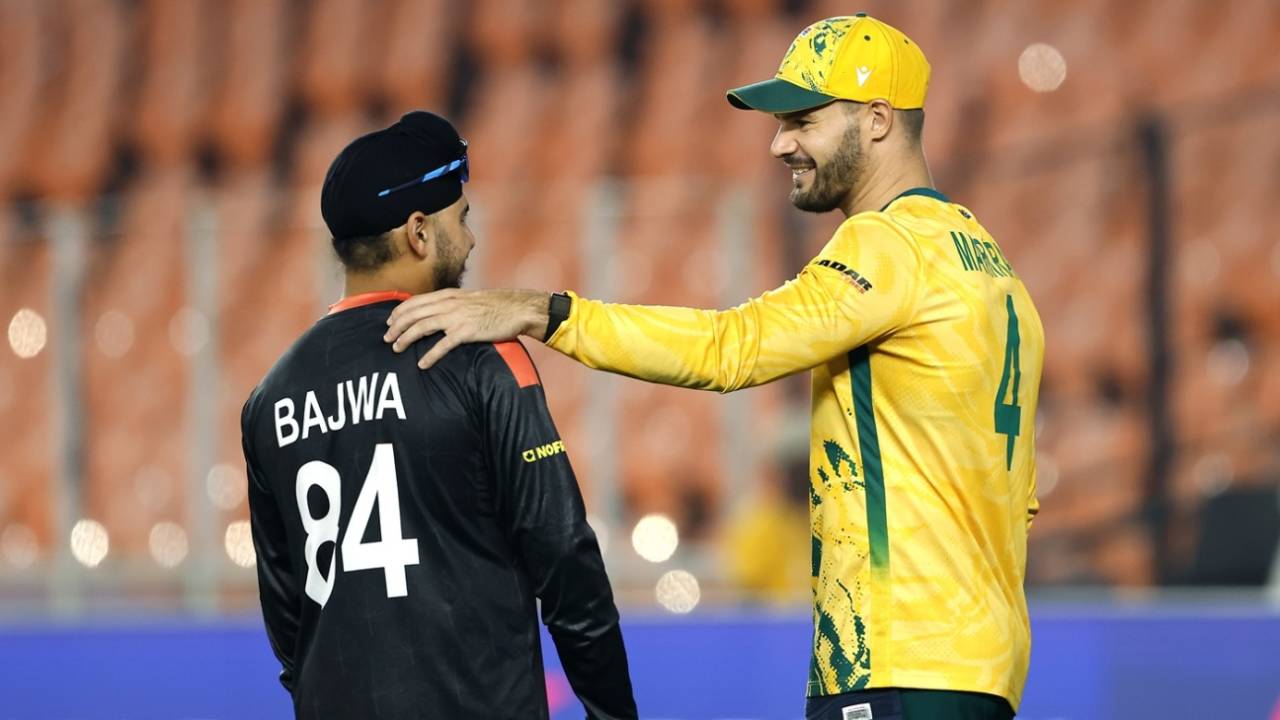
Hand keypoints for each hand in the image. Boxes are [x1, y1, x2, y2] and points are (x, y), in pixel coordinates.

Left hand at [384, 288, 551, 368]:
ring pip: (422, 327)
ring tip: (397, 349)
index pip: (415, 301)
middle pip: (413, 314)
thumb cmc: (496, 305)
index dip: (399, 312)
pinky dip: (430, 356)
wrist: (518, 308)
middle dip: (396, 327)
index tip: (389, 322)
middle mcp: (449, 304)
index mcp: (448, 295)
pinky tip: (422, 364)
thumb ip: (452, 304)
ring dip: (406, 338)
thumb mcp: (469, 299)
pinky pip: (442, 345)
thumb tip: (438, 314)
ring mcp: (457, 317)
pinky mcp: (467, 332)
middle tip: (386, 339)